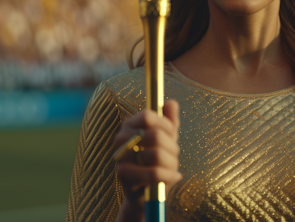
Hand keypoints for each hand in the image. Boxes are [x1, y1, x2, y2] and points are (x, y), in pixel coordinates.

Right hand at [114, 100, 181, 219]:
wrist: (147, 191)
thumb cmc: (158, 159)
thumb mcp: (167, 138)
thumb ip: (170, 120)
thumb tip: (171, 102)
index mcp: (130, 125)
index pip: (147, 116)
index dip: (164, 124)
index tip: (171, 133)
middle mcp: (121, 138)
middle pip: (155, 135)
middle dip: (172, 147)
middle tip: (174, 154)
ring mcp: (120, 157)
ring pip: (157, 155)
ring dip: (172, 162)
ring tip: (172, 167)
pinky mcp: (123, 175)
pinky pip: (154, 173)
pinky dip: (169, 175)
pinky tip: (174, 176)